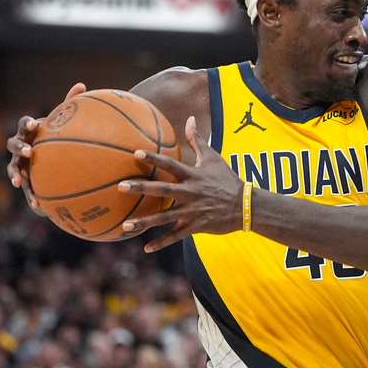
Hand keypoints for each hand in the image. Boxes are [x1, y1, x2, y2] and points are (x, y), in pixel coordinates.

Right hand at [6, 83, 86, 213]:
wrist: (57, 154)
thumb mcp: (65, 121)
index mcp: (31, 130)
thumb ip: (71, 104)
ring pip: (13, 167)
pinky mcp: (27, 179)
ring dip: (15, 174)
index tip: (34, 125)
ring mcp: (22, 163)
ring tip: (19, 182)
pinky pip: (27, 188)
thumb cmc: (61, 133)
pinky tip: (38, 206)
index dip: (27, 124)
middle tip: (29, 152)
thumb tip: (82, 85)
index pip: (24, 124)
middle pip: (13, 145)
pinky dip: (30, 196)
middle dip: (19, 148)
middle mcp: (22, 145)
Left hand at [117, 116, 242, 251]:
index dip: (155, 158)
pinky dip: (161, 243)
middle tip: (121, 186)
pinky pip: (176, 236)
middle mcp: (191, 193)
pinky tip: (146, 249)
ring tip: (125, 226)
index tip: (136, 153)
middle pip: (164, 190)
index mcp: (194, 176)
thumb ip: (197, 140)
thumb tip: (188, 118)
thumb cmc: (227, 179)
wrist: (246, 206)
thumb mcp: (213, 158)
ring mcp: (193, 211)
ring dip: (145, 222)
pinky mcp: (196, 226)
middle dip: (142, 188)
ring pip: (165, 218)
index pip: (171, 165)